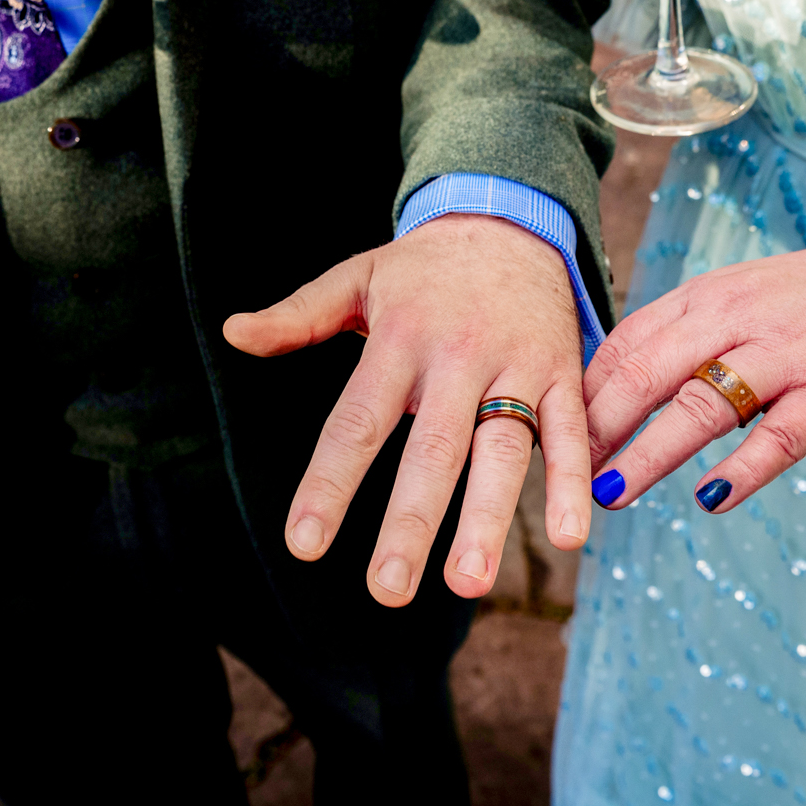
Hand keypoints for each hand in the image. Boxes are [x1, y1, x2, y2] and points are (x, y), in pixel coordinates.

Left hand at [223, 213, 590, 605]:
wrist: (510, 217)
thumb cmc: (422, 268)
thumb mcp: (355, 277)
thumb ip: (298, 316)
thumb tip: (233, 333)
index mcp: (398, 338)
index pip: (357, 420)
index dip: (330, 483)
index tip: (304, 544)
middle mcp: (457, 356)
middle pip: (433, 448)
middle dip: (411, 523)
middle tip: (387, 588)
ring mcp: (514, 366)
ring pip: (502, 449)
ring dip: (488, 518)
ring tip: (469, 582)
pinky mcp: (561, 374)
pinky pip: (569, 433)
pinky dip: (572, 482)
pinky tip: (571, 538)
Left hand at [582, 230, 805, 513]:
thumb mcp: (743, 299)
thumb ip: (686, 335)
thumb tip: (614, 386)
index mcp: (708, 298)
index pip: (626, 344)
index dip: (584, 393)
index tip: (550, 433)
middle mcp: (738, 319)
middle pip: (649, 373)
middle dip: (598, 426)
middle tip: (560, 472)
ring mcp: (786, 355)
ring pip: (701, 407)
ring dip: (649, 454)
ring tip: (611, 494)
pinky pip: (780, 437)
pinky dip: (743, 470)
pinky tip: (710, 499)